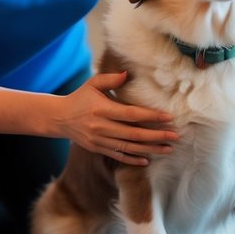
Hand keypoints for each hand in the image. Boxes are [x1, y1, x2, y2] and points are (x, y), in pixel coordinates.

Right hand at [54, 72, 178, 165]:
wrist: (59, 118)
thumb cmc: (79, 98)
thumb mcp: (92, 84)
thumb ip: (110, 78)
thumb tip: (127, 73)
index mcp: (102, 109)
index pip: (131, 114)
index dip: (151, 116)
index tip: (168, 117)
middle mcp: (101, 127)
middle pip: (134, 134)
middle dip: (157, 136)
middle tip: (175, 136)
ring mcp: (99, 140)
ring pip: (129, 147)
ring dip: (150, 149)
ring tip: (168, 149)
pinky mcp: (97, 149)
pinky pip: (118, 156)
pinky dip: (133, 159)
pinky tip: (147, 160)